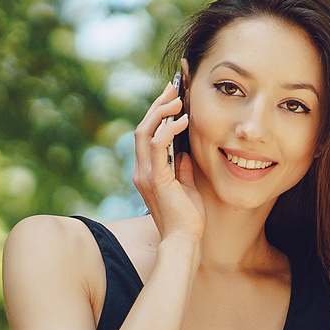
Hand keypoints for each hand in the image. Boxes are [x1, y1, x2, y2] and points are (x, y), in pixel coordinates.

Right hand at [133, 81, 203, 243]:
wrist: (185, 241)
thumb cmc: (187, 219)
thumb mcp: (185, 186)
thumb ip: (181, 168)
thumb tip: (185, 151)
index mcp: (147, 172)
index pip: (146, 136)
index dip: (157, 115)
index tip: (171, 98)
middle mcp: (141, 171)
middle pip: (142, 128)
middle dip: (157, 106)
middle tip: (173, 88)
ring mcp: (146, 174)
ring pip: (145, 131)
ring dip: (161, 111)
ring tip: (178, 98)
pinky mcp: (156, 178)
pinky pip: (158, 145)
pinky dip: (169, 128)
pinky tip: (183, 119)